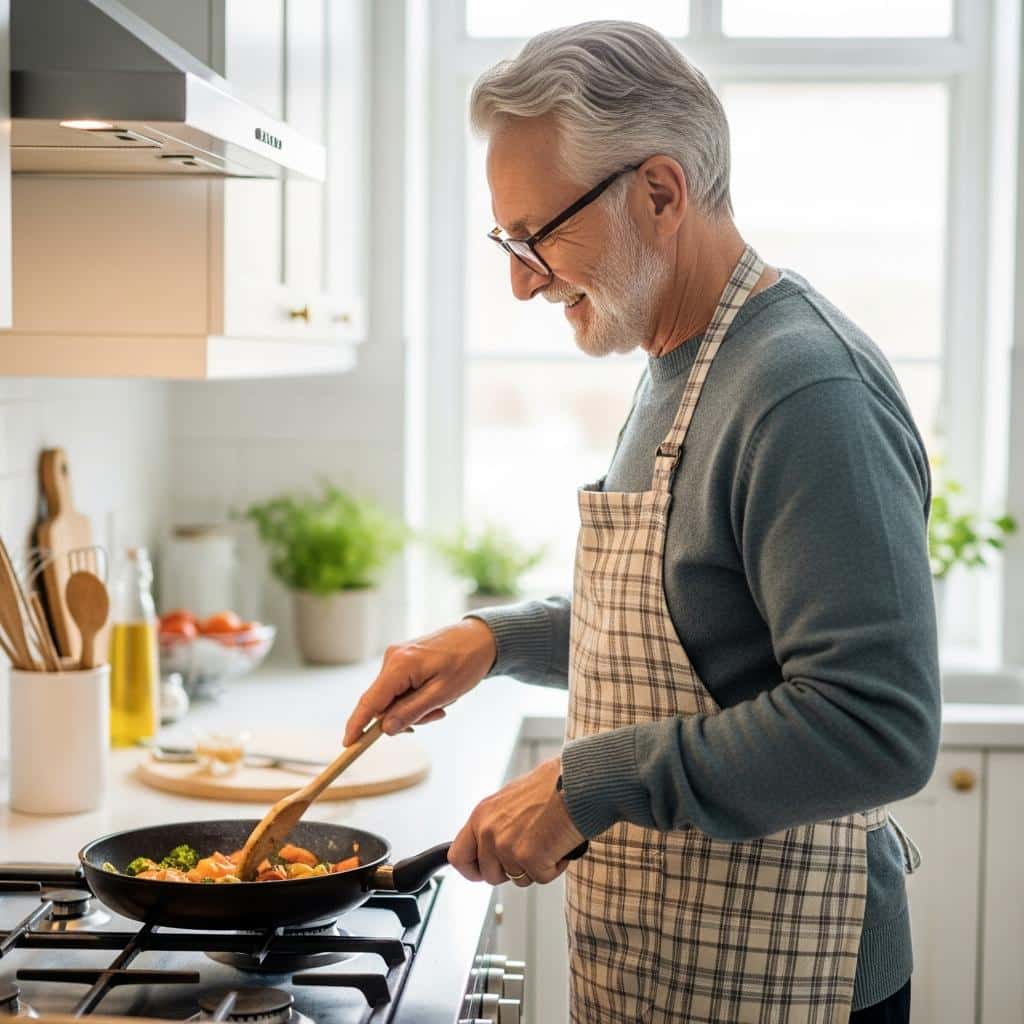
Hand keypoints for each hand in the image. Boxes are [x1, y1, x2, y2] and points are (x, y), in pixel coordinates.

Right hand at [343, 618, 496, 744]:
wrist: (480, 637)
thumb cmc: (466, 662)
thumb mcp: (442, 693)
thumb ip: (411, 712)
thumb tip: (386, 729)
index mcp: (399, 665)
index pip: (370, 701)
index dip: (357, 725)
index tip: (348, 745)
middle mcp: (392, 658)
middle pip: (383, 703)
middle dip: (406, 716)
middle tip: (438, 714)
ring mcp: (396, 658)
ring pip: (393, 698)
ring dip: (416, 707)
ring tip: (443, 700)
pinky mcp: (403, 659)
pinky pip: (401, 688)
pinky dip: (416, 696)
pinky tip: (437, 691)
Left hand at [448, 756, 585, 886]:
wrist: (577, 782)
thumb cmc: (553, 786)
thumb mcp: (512, 799)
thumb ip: (497, 822)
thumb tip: (492, 845)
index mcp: (481, 814)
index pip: (458, 856)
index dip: (473, 870)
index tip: (484, 872)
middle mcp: (488, 831)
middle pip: (490, 875)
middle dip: (512, 870)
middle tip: (532, 851)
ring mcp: (506, 846)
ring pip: (518, 878)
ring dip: (536, 866)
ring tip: (549, 839)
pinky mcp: (528, 858)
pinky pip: (541, 877)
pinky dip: (555, 866)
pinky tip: (560, 843)